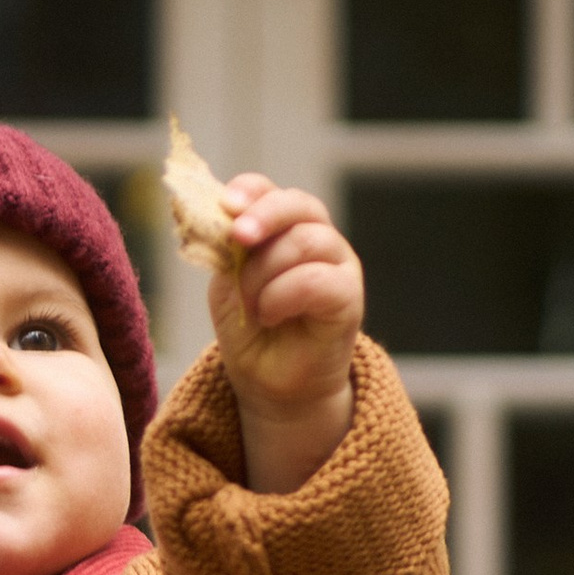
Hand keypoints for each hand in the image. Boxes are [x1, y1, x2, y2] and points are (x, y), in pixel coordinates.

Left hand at [209, 177, 363, 493]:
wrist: (270, 384)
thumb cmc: (251, 331)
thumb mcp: (227, 284)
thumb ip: (228, 250)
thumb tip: (223, 218)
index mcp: (283, 229)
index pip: (270, 191)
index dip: (250, 190)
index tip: (226, 205)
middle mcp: (316, 238)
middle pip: (299, 204)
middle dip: (265, 215)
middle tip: (239, 236)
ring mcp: (338, 265)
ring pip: (307, 240)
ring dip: (265, 273)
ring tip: (252, 306)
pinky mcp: (349, 296)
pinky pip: (317, 279)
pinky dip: (284, 294)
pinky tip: (270, 315)